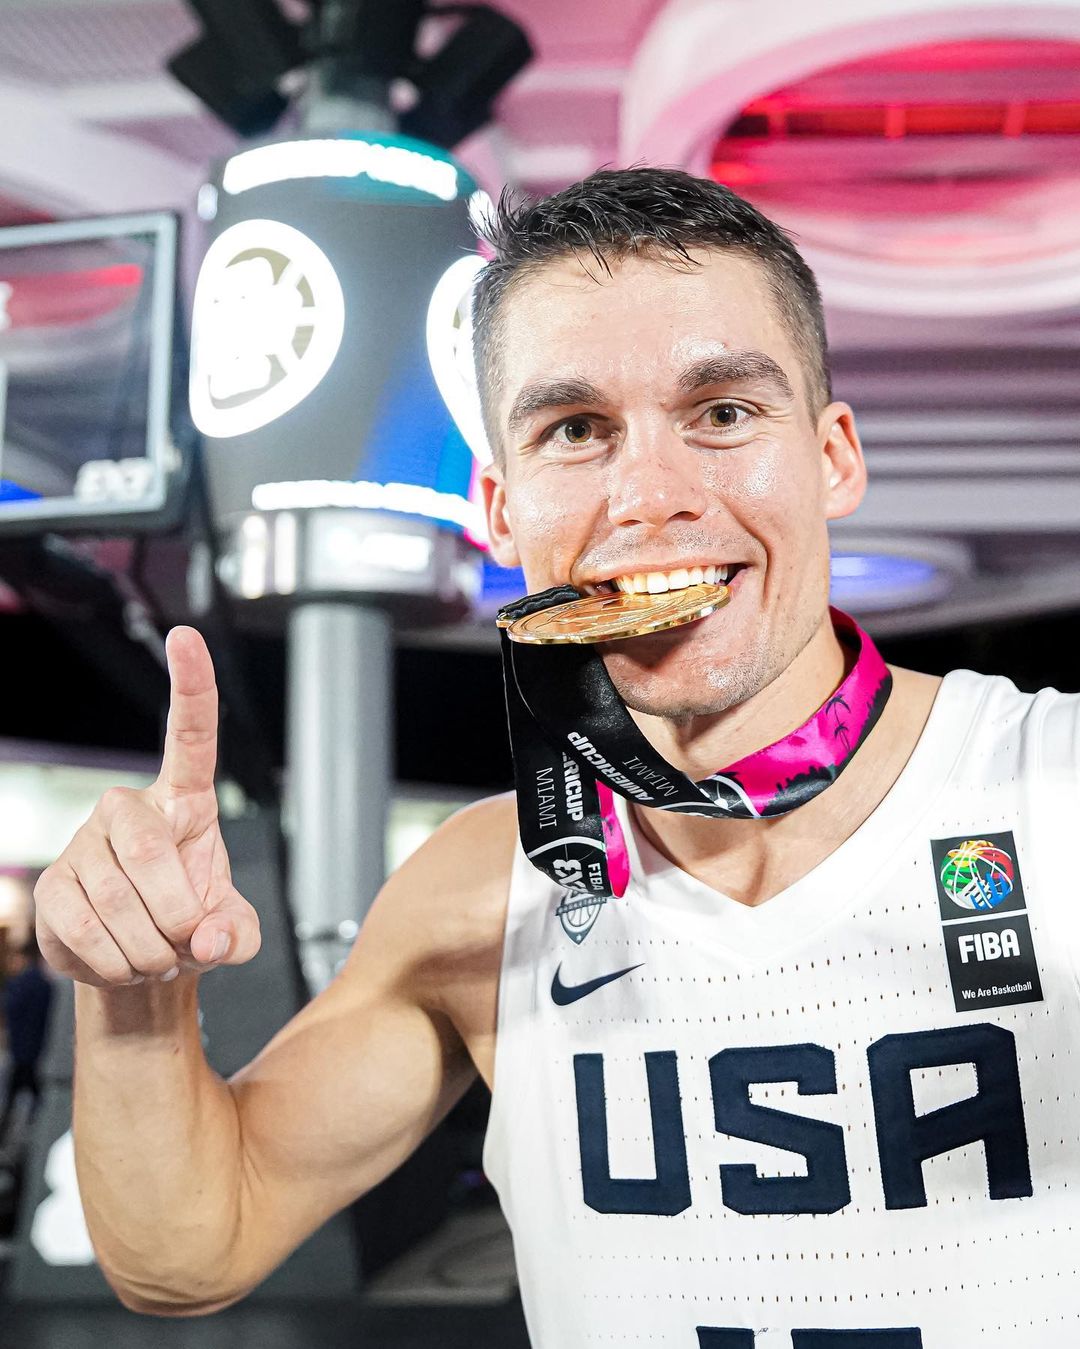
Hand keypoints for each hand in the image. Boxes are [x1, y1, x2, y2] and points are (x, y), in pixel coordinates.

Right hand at [34, 628, 260, 986]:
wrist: (141, 967)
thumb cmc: (192, 927)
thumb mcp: (234, 931)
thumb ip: (240, 935)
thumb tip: (211, 938)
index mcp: (185, 801)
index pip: (190, 734)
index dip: (191, 685)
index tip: (186, 636)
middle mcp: (129, 809)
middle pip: (149, 850)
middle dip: (176, 912)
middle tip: (185, 942)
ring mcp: (86, 844)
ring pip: (117, 898)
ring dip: (149, 945)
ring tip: (157, 953)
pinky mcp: (54, 885)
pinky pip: (86, 928)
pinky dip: (117, 961)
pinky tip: (125, 960)